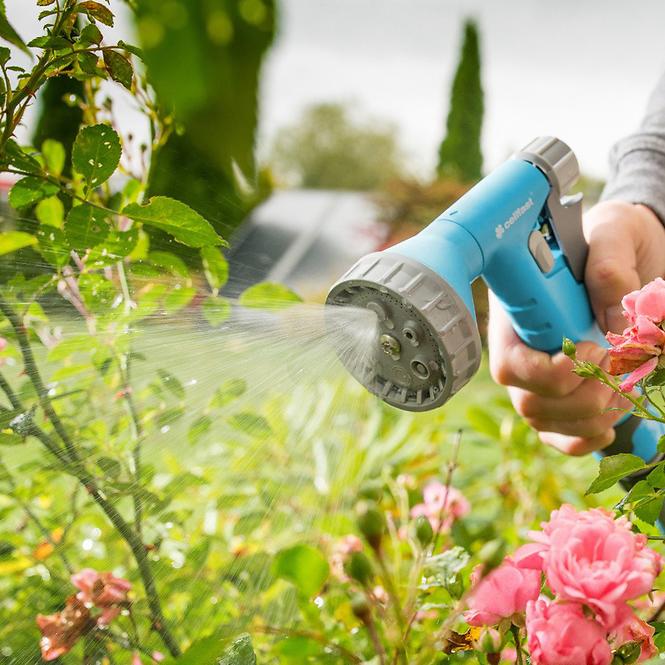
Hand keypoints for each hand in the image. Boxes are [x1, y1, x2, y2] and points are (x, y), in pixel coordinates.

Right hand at [488, 200, 664, 454]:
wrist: (639, 253)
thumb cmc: (616, 238)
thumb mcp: (614, 230)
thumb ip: (609, 263)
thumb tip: (616, 324)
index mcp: (519, 314)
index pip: (510, 363)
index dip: (550, 373)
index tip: (594, 348)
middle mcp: (524, 351)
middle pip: (529, 403)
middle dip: (582, 398)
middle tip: (619, 369)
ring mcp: (542, 379)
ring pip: (546, 423)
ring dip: (594, 416)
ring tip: (626, 384)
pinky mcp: (566, 397)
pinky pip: (561, 438)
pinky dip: (586, 439)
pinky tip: (609, 425)